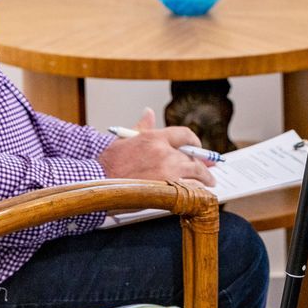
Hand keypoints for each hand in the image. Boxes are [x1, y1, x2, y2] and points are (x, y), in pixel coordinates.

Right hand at [98, 107, 216, 185]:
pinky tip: (199, 195)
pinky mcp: (166, 190)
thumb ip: (141, 127)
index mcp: (153, 138)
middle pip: (193, 157)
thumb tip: (148, 112)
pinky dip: (197, 192)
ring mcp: (167, 172)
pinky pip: (190, 190)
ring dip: (204, 179)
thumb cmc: (108, 163)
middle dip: (203, 164)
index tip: (198, 148)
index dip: (194, 142)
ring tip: (209, 184)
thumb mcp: (124, 139)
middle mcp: (163, 152)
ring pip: (195, 174)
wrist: (96, 183)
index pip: (184, 135)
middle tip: (210, 170)